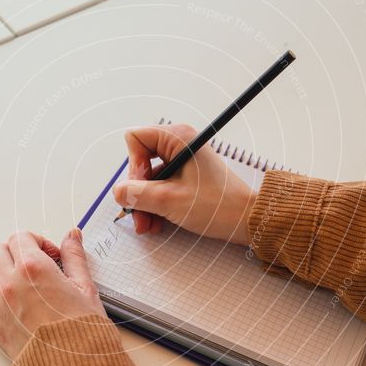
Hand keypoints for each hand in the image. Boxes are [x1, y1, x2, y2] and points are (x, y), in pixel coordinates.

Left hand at [0, 229, 105, 359]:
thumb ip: (75, 257)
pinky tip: (7, 301)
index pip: (20, 238)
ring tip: (16, 280)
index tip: (51, 255)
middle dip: (15, 252)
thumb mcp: (86, 288)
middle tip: (34, 264)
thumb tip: (72, 236)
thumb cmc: (83, 332)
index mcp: (33, 269)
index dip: (37, 242)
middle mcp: (10, 284)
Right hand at [113, 124, 255, 244]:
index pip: (136, 139)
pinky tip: (157, 224)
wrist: (247, 220)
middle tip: (140, 216)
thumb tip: (118, 193)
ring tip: (148, 226)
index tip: (142, 188)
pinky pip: (161, 187)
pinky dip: (156, 205)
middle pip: (140, 161)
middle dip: (137, 192)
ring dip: (145, 203)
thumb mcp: (169, 201)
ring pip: (149, 179)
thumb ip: (137, 194)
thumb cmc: (216, 205)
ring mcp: (183, 162)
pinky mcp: (187, 177)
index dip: (133, 165)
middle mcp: (179, 145)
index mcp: (178, 138)